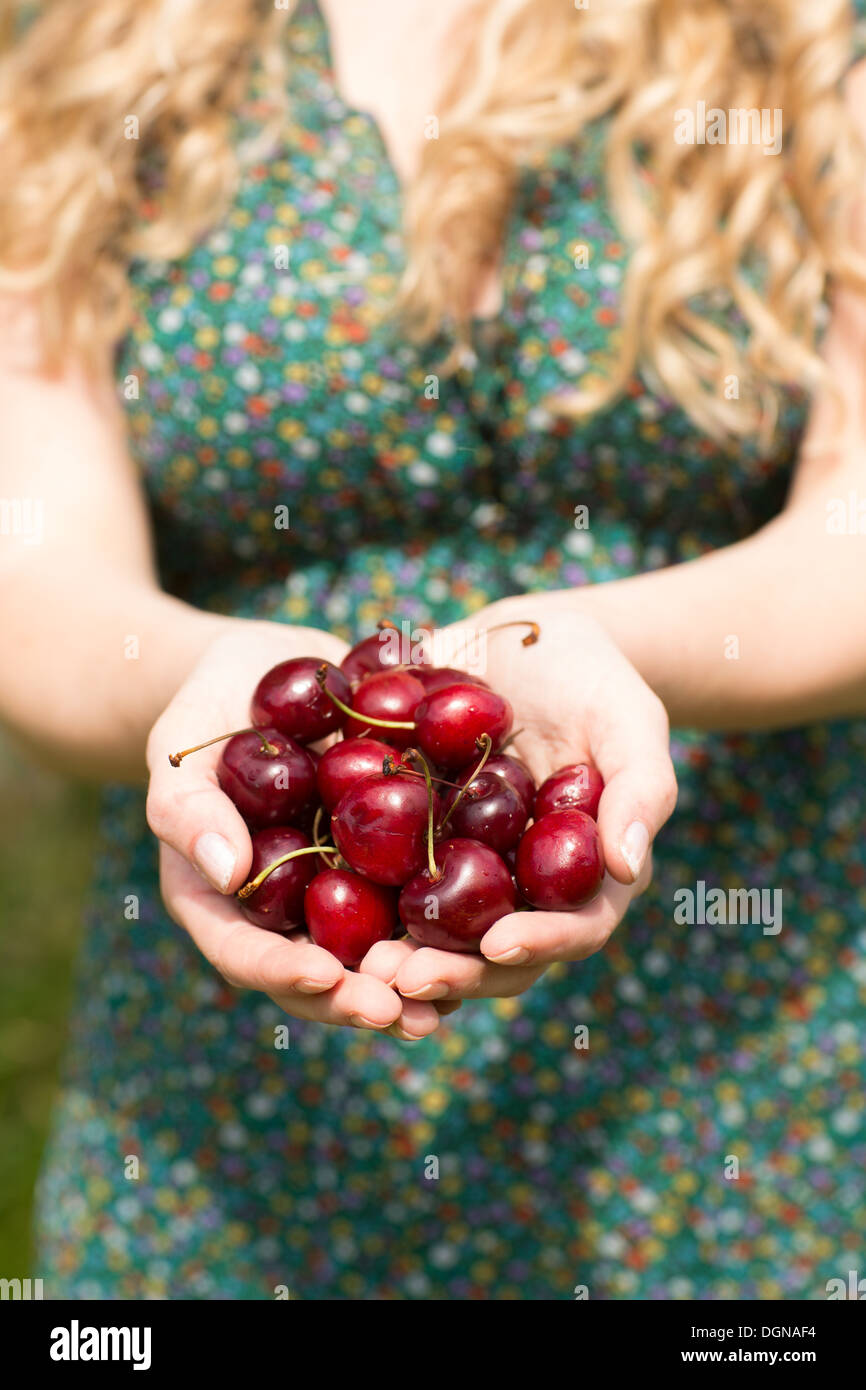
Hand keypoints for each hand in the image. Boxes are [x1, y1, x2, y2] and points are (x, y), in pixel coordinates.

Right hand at [146, 621, 445, 1039]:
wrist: (270, 674)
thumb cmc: (208, 710)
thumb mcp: (182, 751)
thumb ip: (189, 809)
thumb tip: (227, 873)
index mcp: (221, 900)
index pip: (243, 952)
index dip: (281, 972)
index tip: (323, 976)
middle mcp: (284, 911)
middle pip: (317, 975)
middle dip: (357, 1000)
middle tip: (401, 1013)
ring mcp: (338, 891)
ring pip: (373, 956)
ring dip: (412, 984)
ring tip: (451, 999)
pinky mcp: (388, 863)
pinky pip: (416, 900)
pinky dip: (448, 926)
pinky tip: (490, 936)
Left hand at [360, 596, 676, 1003]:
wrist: (522, 638)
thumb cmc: (595, 679)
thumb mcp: (629, 720)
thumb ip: (640, 788)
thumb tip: (627, 863)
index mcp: (580, 876)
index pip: (570, 928)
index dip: (539, 944)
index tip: (499, 944)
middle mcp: (517, 886)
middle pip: (489, 949)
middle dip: (451, 970)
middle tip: (402, 974)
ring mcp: (459, 867)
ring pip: (430, 930)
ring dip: (397, 954)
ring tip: (358, 961)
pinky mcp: (408, 839)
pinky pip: (379, 876)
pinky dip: (352, 897)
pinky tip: (316, 899)